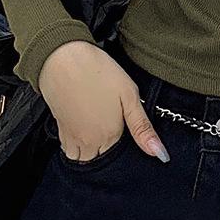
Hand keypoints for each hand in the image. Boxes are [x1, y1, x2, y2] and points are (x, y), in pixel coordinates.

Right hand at [37, 42, 168, 162]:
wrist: (62, 58)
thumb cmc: (98, 72)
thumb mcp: (129, 96)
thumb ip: (142, 128)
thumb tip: (160, 155)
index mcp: (109, 136)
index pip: (117, 158)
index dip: (123, 146)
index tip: (123, 131)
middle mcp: (88, 142)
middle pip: (98, 161)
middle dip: (104, 153)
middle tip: (110, 129)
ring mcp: (71, 136)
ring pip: (80, 158)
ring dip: (88, 152)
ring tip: (96, 130)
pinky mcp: (59, 127)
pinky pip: (67, 148)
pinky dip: (74, 145)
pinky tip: (82, 125)